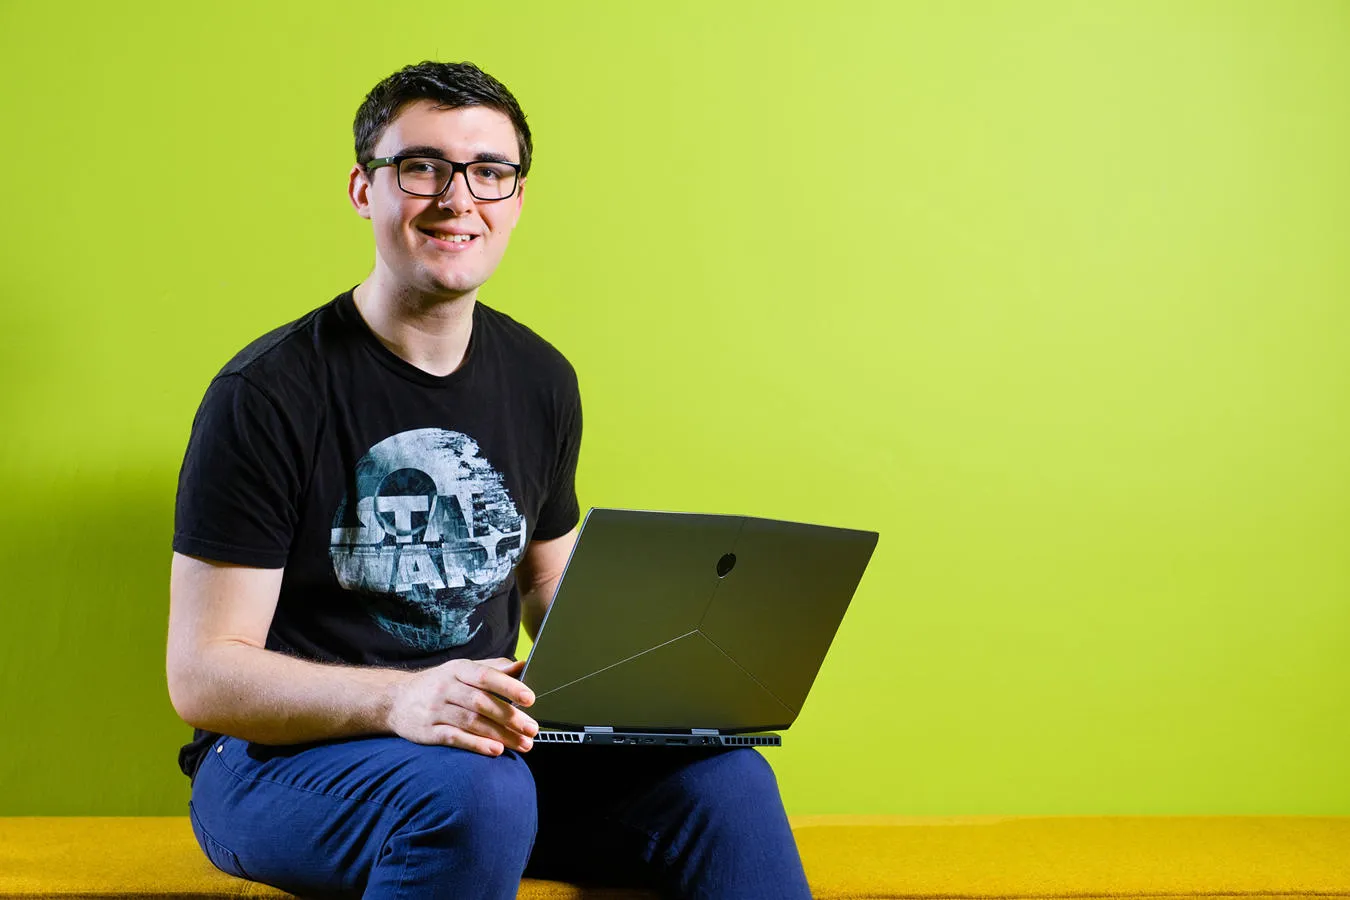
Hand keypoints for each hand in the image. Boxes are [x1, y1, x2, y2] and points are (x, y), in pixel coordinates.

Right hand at [387, 657, 538, 756]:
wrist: (396, 700)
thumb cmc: (440, 684)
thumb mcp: (463, 670)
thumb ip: (494, 669)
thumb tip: (525, 665)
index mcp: (458, 670)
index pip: (486, 676)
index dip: (509, 687)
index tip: (530, 698)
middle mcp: (446, 688)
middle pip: (481, 702)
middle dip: (509, 716)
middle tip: (532, 729)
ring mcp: (435, 710)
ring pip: (471, 722)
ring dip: (499, 734)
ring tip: (522, 744)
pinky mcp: (427, 732)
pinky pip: (454, 738)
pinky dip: (475, 745)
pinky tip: (495, 750)